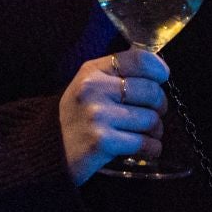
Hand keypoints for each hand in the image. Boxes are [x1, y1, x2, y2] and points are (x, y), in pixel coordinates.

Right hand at [59, 48, 166, 185]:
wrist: (49, 151)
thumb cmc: (77, 118)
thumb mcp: (87, 86)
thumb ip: (116, 74)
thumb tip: (157, 70)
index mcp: (92, 71)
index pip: (138, 59)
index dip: (158, 69)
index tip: (162, 78)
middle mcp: (94, 88)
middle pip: (150, 91)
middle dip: (160, 105)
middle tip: (155, 114)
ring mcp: (97, 115)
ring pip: (150, 118)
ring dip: (156, 130)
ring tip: (147, 134)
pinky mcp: (102, 141)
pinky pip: (145, 142)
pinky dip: (152, 148)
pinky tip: (146, 149)